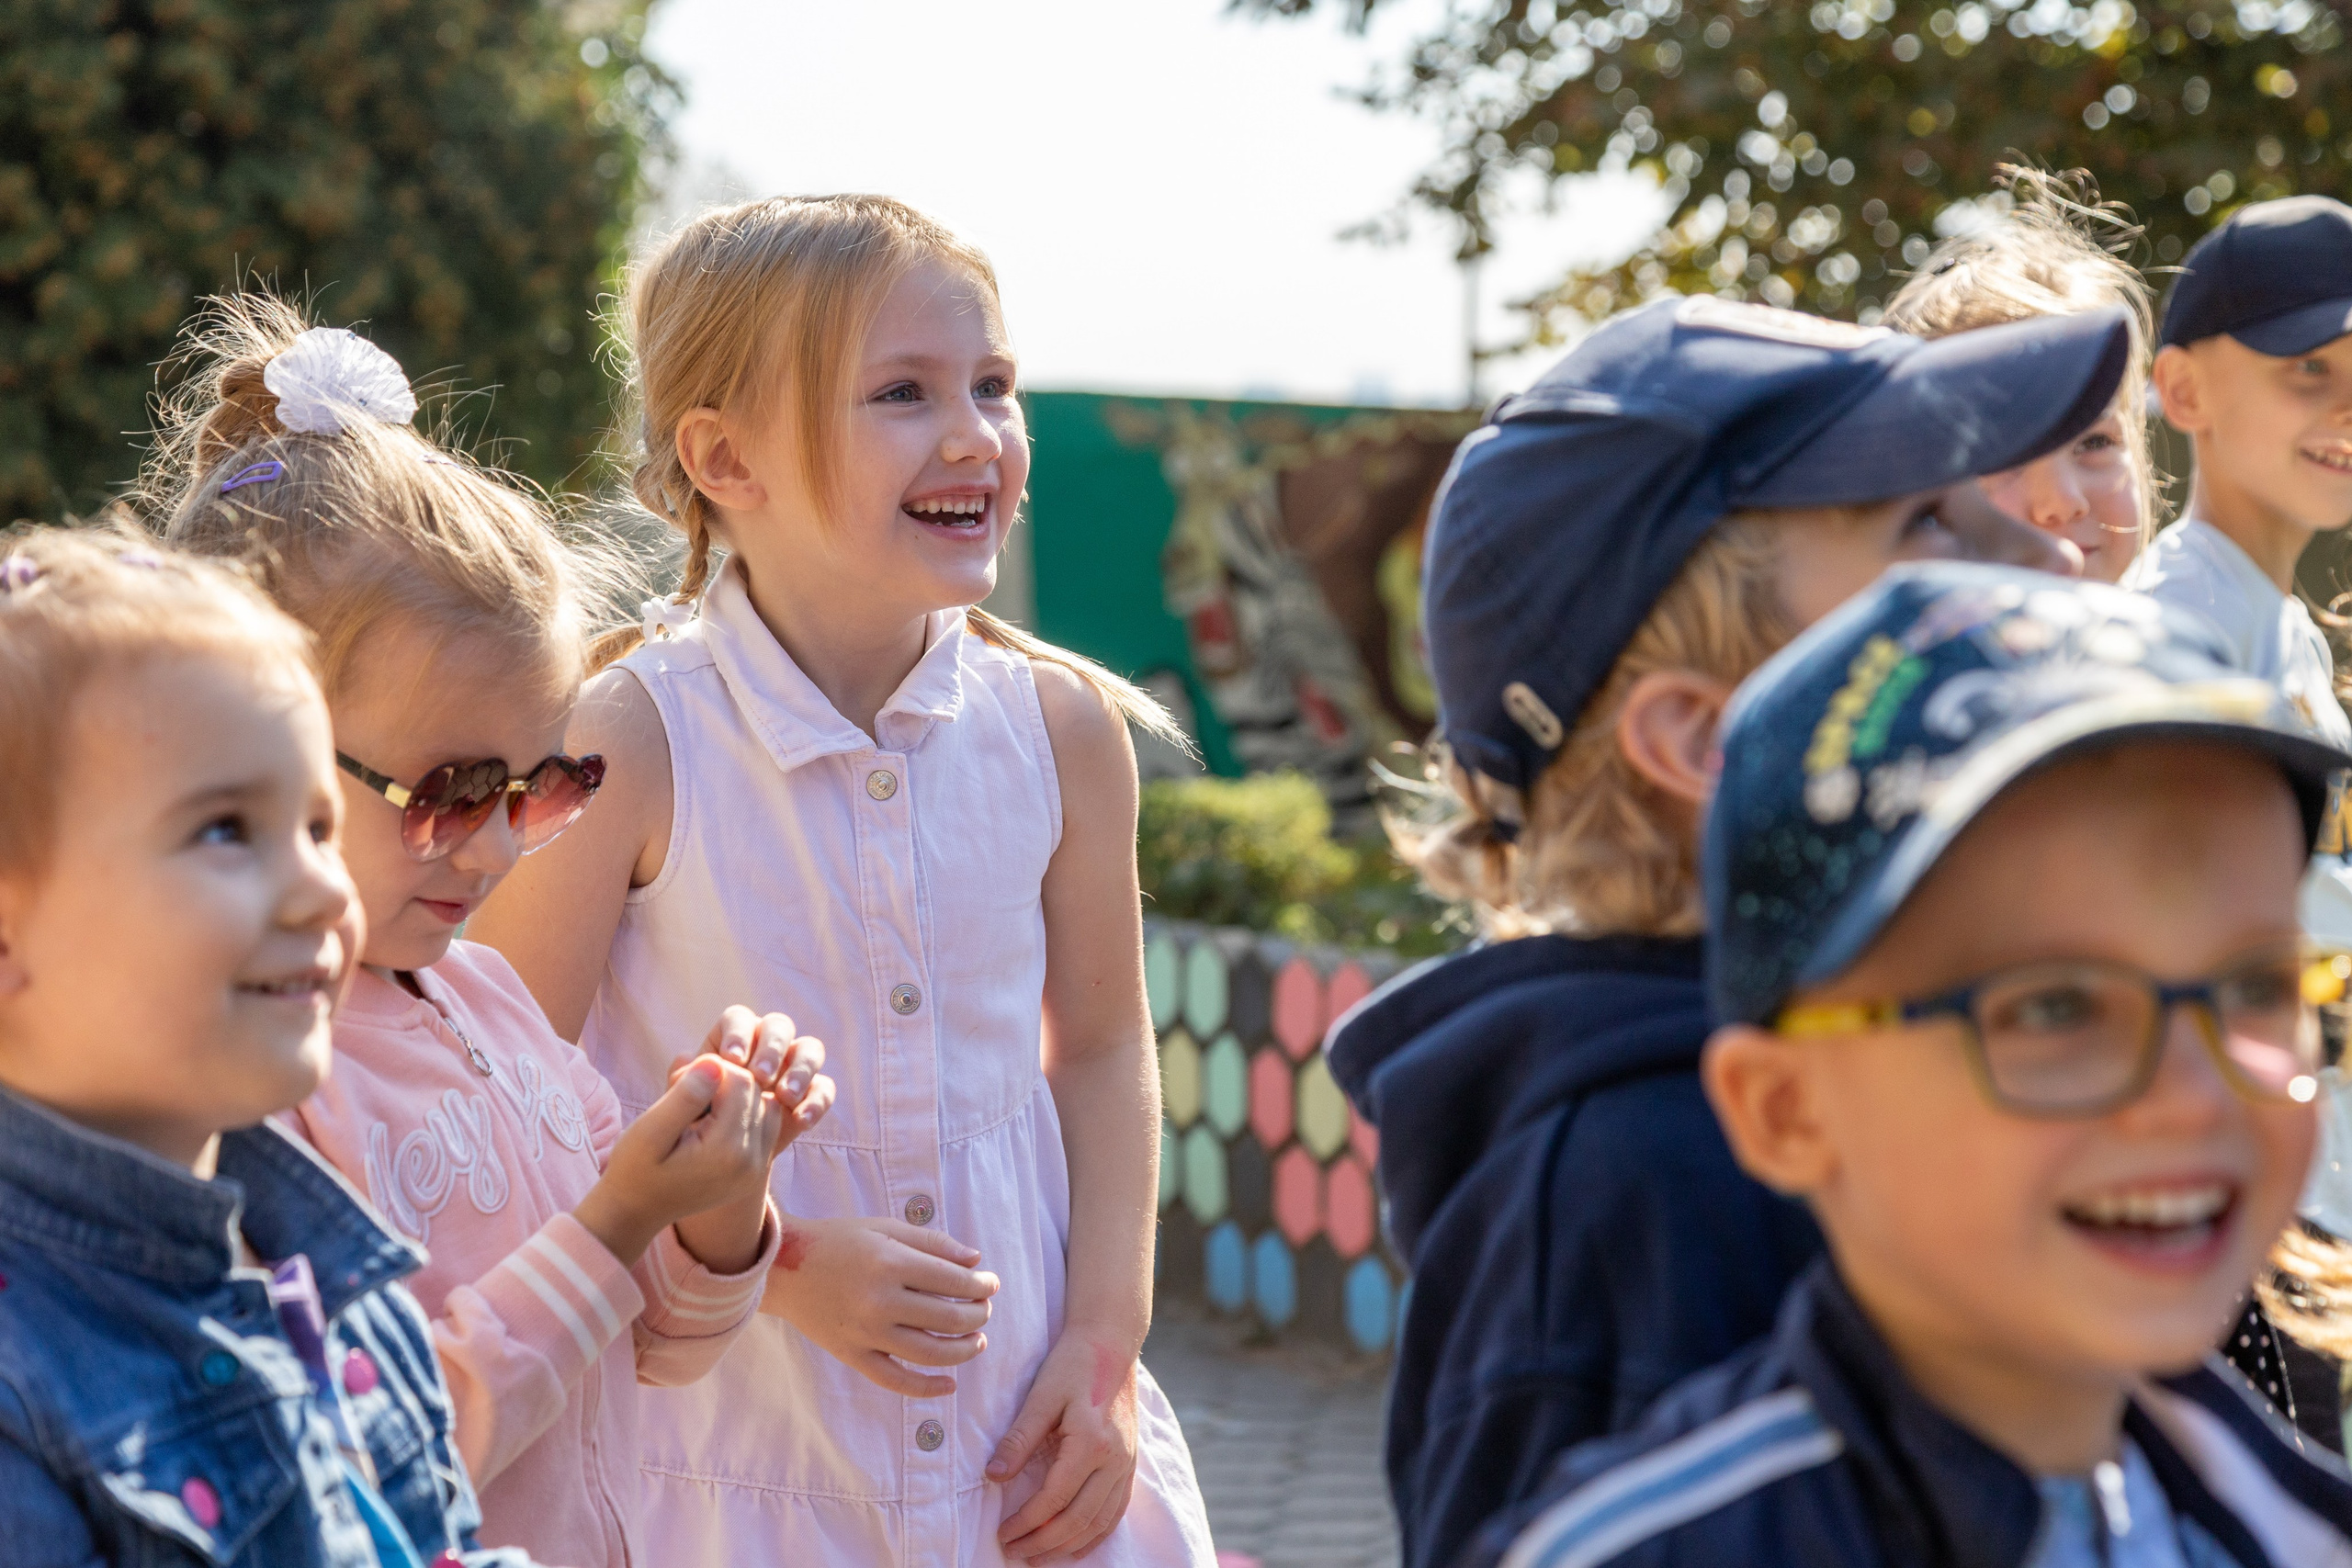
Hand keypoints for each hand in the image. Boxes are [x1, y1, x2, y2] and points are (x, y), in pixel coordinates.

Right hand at [575, 1048, 779, 1267]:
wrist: (637, 1211)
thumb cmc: (635, 1168)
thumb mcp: (649, 1131)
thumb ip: (684, 1096)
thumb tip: (715, 1062)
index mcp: (728, 1152)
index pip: (741, 1081)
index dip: (711, 1070)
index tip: (680, 1087)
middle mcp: (753, 1163)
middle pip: (757, 1092)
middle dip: (725, 1084)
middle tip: (686, 1099)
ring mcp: (758, 1170)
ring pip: (768, 1105)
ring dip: (738, 1098)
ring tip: (702, 1112)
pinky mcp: (757, 1172)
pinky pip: (768, 1125)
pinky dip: (747, 1115)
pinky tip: (715, 1123)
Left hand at [672, 1007, 832, 1127]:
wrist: (713, 1162)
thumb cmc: (690, 1127)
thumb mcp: (678, 1107)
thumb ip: (682, 1084)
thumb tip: (692, 1062)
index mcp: (731, 1039)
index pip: (739, 1018)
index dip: (739, 1034)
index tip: (733, 1060)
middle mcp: (764, 1047)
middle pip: (779, 1026)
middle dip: (772, 1048)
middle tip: (761, 1076)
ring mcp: (790, 1069)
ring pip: (810, 1049)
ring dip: (800, 1069)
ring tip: (785, 1097)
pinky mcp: (809, 1095)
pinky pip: (824, 1087)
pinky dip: (816, 1101)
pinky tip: (801, 1120)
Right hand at [760, 1215, 998, 1396]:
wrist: (784, 1267)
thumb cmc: (839, 1241)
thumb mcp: (886, 1229)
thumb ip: (933, 1243)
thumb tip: (975, 1262)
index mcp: (891, 1264)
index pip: (954, 1282)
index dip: (981, 1286)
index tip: (991, 1284)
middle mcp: (880, 1302)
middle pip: (948, 1318)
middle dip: (978, 1315)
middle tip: (985, 1310)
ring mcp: (865, 1333)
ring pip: (929, 1354)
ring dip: (963, 1350)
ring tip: (978, 1341)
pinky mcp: (852, 1355)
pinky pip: (894, 1380)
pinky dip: (926, 1388)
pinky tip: (950, 1384)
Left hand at [989, 1325, 1139, 1562]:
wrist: (1112, 1343)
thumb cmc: (1072, 1365)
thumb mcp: (1040, 1396)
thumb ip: (1018, 1439)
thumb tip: (993, 1477)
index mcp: (1091, 1443)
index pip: (1054, 1499)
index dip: (1026, 1522)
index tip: (1002, 1533)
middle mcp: (1115, 1459)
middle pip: (1078, 1519)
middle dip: (1043, 1542)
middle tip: (1014, 1552)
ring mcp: (1126, 1464)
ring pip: (1100, 1522)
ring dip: (1068, 1545)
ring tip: (1039, 1556)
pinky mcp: (1130, 1463)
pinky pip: (1116, 1511)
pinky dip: (1096, 1534)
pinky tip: (1077, 1544)